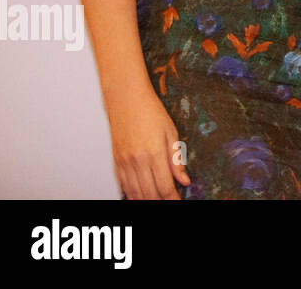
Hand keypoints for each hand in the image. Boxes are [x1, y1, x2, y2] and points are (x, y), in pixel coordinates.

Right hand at [106, 84, 189, 198]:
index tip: (178, 202)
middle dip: (161, 201)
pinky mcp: (115, 161)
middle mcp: (137, 161)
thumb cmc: (151, 111)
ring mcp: (124, 162)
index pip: (164, 186)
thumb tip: (185, 181)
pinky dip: (132, 194)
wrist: (126, 99)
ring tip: (157, 200)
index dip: (172, 199)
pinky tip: (140, 196)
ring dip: (146, 200)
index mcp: (154, 153)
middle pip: (149, 193)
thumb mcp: (171, 132)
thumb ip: (177, 159)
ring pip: (134, 192)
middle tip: (170, 201)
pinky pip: (123, 185)